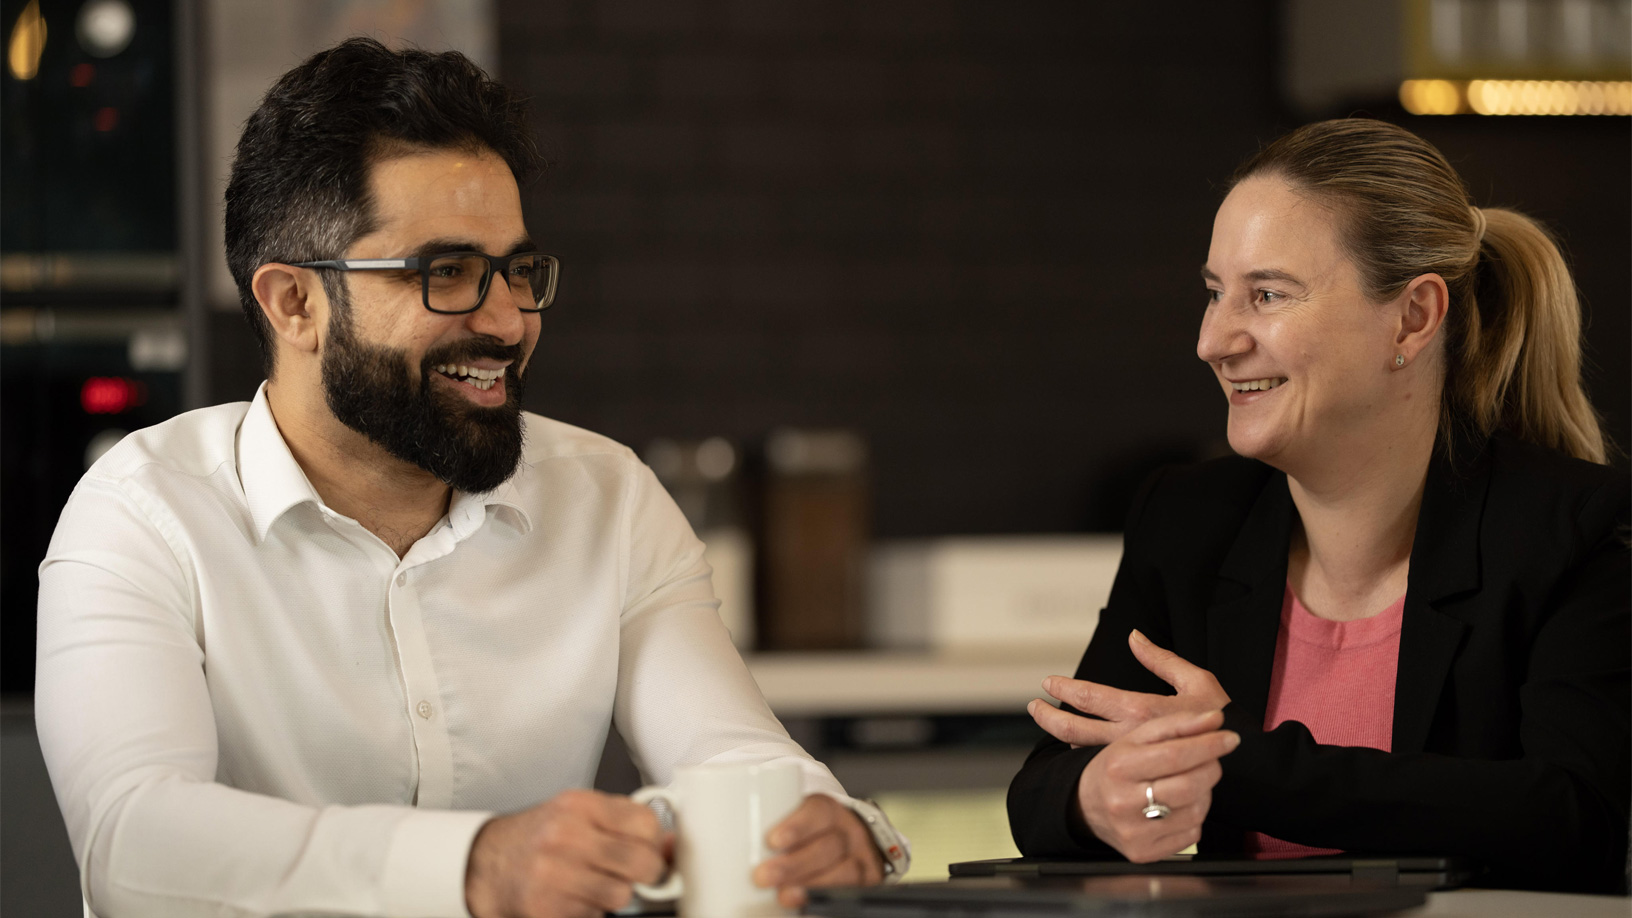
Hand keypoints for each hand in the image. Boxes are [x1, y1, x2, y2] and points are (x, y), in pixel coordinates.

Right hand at [465, 789, 667, 917]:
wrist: (489, 864)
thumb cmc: (541, 837)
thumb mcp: (580, 814)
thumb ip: (625, 823)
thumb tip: (671, 845)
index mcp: (579, 805)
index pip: (646, 823)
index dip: (656, 841)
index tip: (651, 848)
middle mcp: (565, 836)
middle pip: (642, 862)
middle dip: (646, 873)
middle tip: (635, 872)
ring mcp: (553, 875)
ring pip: (622, 895)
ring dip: (615, 895)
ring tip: (595, 883)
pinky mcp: (546, 909)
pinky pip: (595, 916)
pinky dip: (591, 911)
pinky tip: (575, 897)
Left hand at [753, 794, 885, 908]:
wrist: (840, 848)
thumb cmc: (798, 838)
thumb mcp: (782, 822)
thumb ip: (742, 826)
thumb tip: (688, 838)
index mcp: (826, 811)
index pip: (818, 810)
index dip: (798, 824)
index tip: (772, 841)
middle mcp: (848, 832)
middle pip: (829, 845)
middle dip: (796, 863)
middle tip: (763, 877)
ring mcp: (860, 859)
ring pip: (845, 871)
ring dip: (813, 885)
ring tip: (784, 897)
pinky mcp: (865, 884)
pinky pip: (856, 892)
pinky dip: (834, 901)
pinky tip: (810, 909)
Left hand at [1028, 630, 1229, 747]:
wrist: (1247, 767)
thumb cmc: (1225, 721)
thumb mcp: (1197, 681)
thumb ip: (1161, 659)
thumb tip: (1134, 637)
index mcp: (1142, 711)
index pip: (1091, 697)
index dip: (1064, 690)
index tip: (1047, 683)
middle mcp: (1132, 737)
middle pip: (1075, 730)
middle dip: (1049, 718)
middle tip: (1034, 707)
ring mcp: (1135, 759)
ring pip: (1084, 750)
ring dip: (1062, 738)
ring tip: (1049, 725)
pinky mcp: (1141, 775)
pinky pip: (1104, 765)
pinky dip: (1084, 756)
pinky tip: (1077, 749)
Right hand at [1076, 709, 1238, 861]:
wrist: (1085, 805)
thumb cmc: (1116, 768)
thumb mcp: (1136, 738)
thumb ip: (1176, 724)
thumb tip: (1215, 719)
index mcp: (1119, 766)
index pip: (1175, 755)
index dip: (1209, 745)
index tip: (1230, 737)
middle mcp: (1122, 802)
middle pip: (1189, 786)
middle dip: (1211, 768)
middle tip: (1211, 759)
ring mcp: (1133, 832)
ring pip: (1195, 812)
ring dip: (1204, 793)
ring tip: (1189, 783)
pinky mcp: (1144, 853)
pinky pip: (1191, 835)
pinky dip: (1194, 817)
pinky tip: (1180, 807)